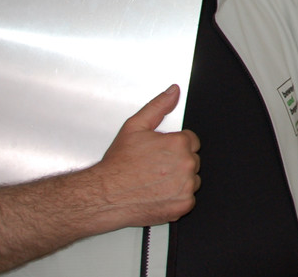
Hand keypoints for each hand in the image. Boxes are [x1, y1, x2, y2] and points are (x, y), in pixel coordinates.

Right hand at [92, 85, 200, 227]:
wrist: (105, 194)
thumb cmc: (118, 165)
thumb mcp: (135, 126)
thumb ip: (158, 106)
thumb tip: (173, 92)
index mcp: (178, 143)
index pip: (191, 140)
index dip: (174, 146)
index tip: (160, 153)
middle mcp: (186, 164)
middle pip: (192, 160)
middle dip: (176, 162)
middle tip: (154, 167)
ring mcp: (186, 186)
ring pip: (192, 179)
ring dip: (179, 180)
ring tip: (155, 181)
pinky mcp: (183, 205)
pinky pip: (188, 198)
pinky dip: (176, 198)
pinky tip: (159, 194)